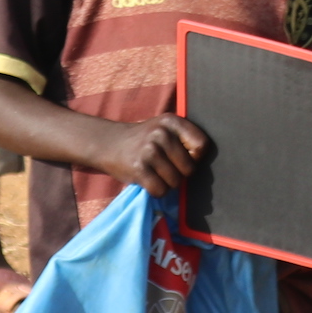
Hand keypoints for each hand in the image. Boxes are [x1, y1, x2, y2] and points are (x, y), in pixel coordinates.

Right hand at [93, 113, 208, 194]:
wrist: (109, 143)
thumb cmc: (144, 140)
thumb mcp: (164, 129)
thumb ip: (184, 139)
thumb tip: (202, 162)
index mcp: (172, 121)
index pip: (201, 146)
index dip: (195, 157)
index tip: (182, 156)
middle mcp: (161, 134)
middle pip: (189, 169)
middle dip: (180, 173)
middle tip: (165, 166)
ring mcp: (149, 151)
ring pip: (175, 182)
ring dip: (167, 183)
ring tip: (155, 172)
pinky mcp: (139, 169)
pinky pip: (160, 190)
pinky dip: (156, 191)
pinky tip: (148, 180)